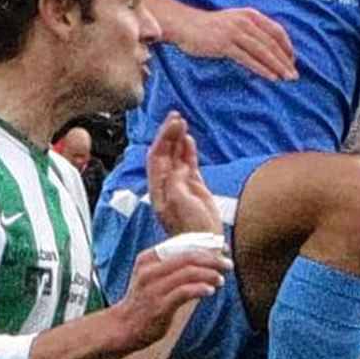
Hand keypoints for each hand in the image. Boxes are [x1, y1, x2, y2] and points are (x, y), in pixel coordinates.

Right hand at [111, 241, 230, 351]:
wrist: (124, 327)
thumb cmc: (144, 301)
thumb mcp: (152, 276)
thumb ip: (172, 265)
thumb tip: (205, 257)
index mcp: (148, 257)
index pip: (182, 244)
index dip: (207, 245)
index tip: (223, 249)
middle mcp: (150, 270)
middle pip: (189, 256)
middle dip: (213, 259)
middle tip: (228, 264)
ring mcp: (154, 288)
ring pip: (189, 272)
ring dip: (210, 275)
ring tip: (220, 280)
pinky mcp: (160, 305)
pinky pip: (186, 292)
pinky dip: (201, 289)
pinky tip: (210, 291)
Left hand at [146, 112, 222, 238]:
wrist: (202, 241)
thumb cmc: (188, 226)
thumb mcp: (178, 202)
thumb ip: (176, 181)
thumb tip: (180, 167)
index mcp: (158, 187)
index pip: (157, 156)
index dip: (163, 138)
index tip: (173, 123)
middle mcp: (167, 183)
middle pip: (165, 153)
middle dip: (169, 134)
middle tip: (176, 117)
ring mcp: (180, 184)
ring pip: (177, 156)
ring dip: (178, 140)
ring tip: (182, 122)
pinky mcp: (194, 186)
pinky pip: (189, 164)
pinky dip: (189, 151)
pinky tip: (189, 139)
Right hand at [169, 3, 296, 81]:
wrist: (185, 25)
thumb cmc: (209, 27)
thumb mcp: (233, 21)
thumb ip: (250, 30)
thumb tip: (267, 47)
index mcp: (250, 15)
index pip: (276, 30)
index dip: (287, 46)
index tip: (293, 61)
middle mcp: (245, 22)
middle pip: (272, 43)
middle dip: (285, 60)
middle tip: (294, 75)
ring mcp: (234, 32)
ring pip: (263, 51)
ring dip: (277, 66)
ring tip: (286, 78)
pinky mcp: (224, 44)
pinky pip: (248, 58)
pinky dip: (261, 68)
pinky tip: (270, 77)